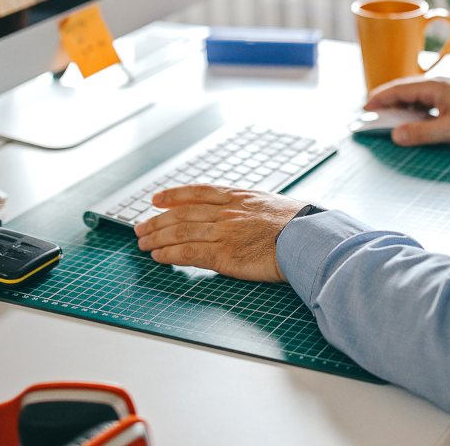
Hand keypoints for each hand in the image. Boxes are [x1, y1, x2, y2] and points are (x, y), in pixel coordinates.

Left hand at [133, 185, 305, 282]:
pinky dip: (170, 255)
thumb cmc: (300, 224)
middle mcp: (227, 211)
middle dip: (157, 220)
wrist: (308, 238)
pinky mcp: (224, 255)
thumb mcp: (274, 205)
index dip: (174, 195)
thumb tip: (249, 215)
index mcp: (239, 196)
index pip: (198, 192)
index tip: (157, 198)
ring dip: (157, 238)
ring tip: (143, 243)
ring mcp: (224, 232)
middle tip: (140, 227)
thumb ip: (254, 209)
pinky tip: (158, 257)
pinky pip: (189, 253)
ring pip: (180, 232)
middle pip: (182, 213)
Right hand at [364, 77, 449, 146]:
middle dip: (386, 101)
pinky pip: (425, 100)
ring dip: (400, 105)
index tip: (365, 108)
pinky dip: (413, 108)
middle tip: (371, 113)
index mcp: (433, 87)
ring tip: (389, 118)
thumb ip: (421, 133)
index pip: (398, 89)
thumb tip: (395, 135)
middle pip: (404, 89)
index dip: (380, 98)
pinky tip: (414, 119)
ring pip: (415, 95)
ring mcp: (445, 90)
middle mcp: (437, 85)